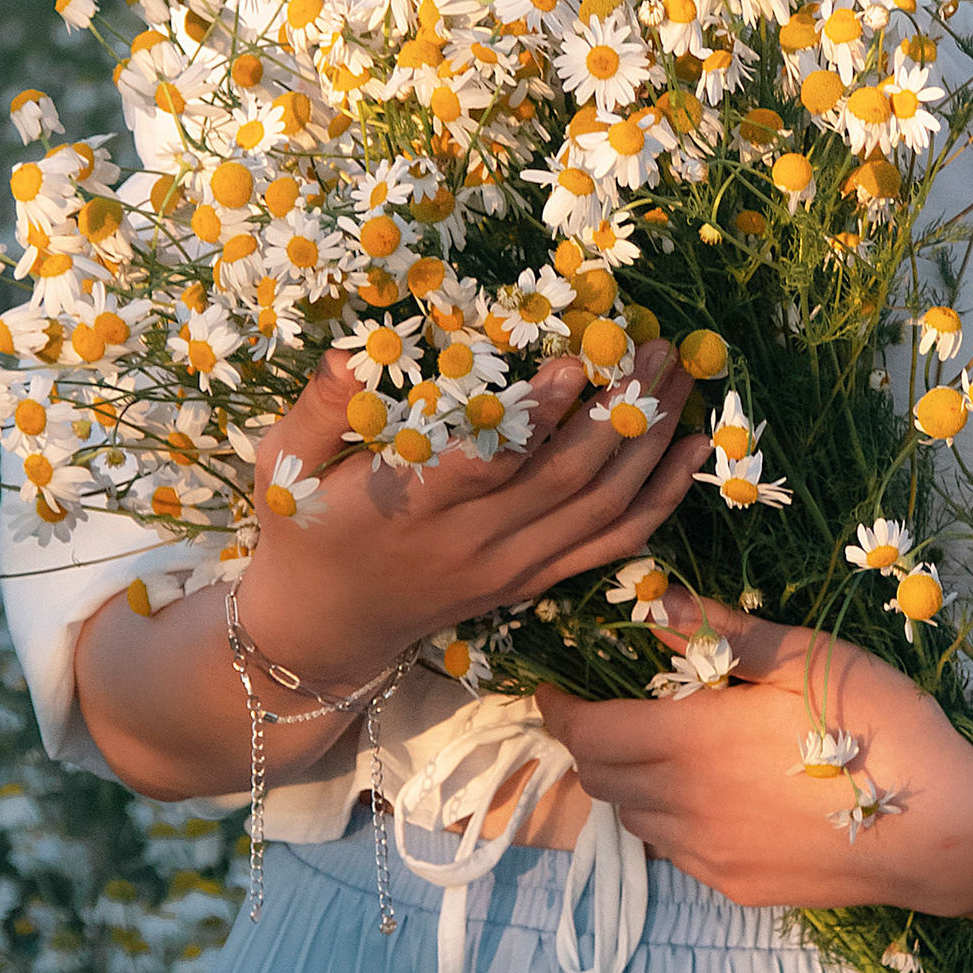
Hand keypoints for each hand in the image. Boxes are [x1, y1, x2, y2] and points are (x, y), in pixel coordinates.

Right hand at [235, 339, 705, 691]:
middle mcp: (471, 544)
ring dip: (650, 442)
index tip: (575, 363)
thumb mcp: (283, 465)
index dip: (536, 418)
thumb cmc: (303, 530)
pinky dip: (658, 500)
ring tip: (681, 376)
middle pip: (566, 479)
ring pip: (600, 509)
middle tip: (658, 345)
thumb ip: (320, 407)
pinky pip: (609, 545)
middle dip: (620, 410)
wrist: (325, 627)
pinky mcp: (532, 582)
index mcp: (408, 508)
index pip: (486, 464)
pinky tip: (689, 451)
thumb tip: (356, 349)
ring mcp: (510, 568)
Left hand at [534, 597, 972, 911]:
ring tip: (657, 750)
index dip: (558, 710)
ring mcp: (708, 855)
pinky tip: (708, 797)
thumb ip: (726, 633)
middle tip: (604, 710)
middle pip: (600, 779)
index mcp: (689, 742)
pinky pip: (675, 851)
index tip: (552, 688)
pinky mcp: (737, 887)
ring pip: (633, 819)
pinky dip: (667, 819)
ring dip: (626, 784)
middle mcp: (683, 807)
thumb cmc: (880, 729)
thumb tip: (660, 605)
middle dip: (587, 743)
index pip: (587, 732)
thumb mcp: (807, 657)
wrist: (942, 833)